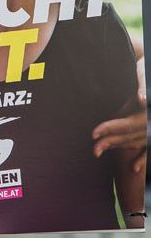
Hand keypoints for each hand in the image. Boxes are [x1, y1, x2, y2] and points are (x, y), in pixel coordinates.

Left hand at [93, 45, 149, 172]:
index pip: (126, 124)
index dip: (110, 129)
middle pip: (129, 136)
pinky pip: (148, 148)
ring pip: (136, 142)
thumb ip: (142, 89)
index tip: (94, 133)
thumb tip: (141, 100)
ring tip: (100, 151)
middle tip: (93, 149)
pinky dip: (142, 158)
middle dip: (110, 142)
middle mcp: (149, 123)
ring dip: (119, 147)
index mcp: (145, 112)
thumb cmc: (145, 72)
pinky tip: (134, 168)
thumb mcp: (144, 77)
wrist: (147, 68)